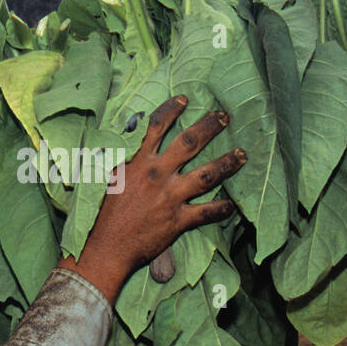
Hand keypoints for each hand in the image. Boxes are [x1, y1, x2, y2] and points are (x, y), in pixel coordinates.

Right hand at [56, 95, 244, 303]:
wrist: (107, 247)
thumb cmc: (105, 213)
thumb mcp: (109, 178)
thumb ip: (126, 161)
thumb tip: (134, 145)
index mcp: (139, 162)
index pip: (157, 127)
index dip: (172, 110)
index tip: (185, 99)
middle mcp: (158, 175)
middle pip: (189, 144)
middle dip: (209, 127)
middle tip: (224, 117)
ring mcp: (170, 197)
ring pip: (206, 176)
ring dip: (226, 164)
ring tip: (242, 155)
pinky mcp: (178, 220)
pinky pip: (206, 212)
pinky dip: (221, 208)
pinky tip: (232, 204)